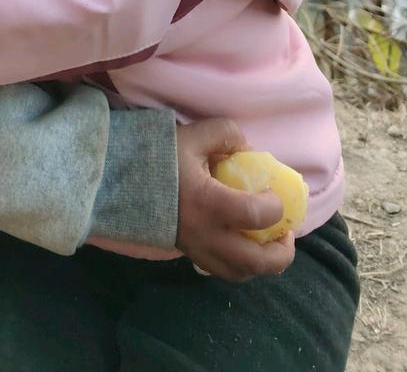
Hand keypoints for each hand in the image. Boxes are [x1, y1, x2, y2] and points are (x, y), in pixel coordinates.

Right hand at [175, 118, 295, 281]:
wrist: (120, 180)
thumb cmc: (159, 157)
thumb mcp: (193, 135)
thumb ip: (225, 134)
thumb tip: (247, 148)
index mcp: (208, 203)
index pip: (256, 215)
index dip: (276, 206)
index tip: (273, 193)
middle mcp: (206, 235)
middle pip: (256, 261)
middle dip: (282, 252)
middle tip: (286, 232)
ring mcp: (197, 250)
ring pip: (241, 273)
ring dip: (263, 263)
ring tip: (270, 242)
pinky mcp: (189, 254)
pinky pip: (223, 271)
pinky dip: (242, 264)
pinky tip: (243, 244)